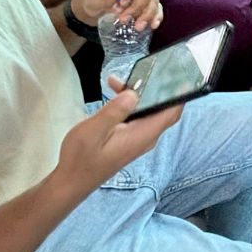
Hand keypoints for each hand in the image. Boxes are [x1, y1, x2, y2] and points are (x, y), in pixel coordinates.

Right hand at [50, 83, 181, 198]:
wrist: (71, 183)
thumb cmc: (81, 159)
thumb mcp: (92, 131)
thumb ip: (113, 112)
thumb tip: (133, 93)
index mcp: (143, 134)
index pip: (172, 112)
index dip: (180, 93)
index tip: (178, 73)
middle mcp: (146, 136)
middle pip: (163, 108)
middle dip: (156, 87)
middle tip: (145, 69)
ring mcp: (138, 138)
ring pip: (148, 110)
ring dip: (138, 94)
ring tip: (117, 80)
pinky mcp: (129, 139)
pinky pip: (137, 116)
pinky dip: (129, 103)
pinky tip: (113, 92)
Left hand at [75, 0, 162, 32]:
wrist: (97, 9)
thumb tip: (116, 4)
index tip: (122, 4)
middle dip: (136, 8)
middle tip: (124, 19)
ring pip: (153, 2)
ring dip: (147, 15)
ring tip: (137, 27)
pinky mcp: (148, 5)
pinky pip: (157, 9)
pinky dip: (157, 17)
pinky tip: (153, 25)